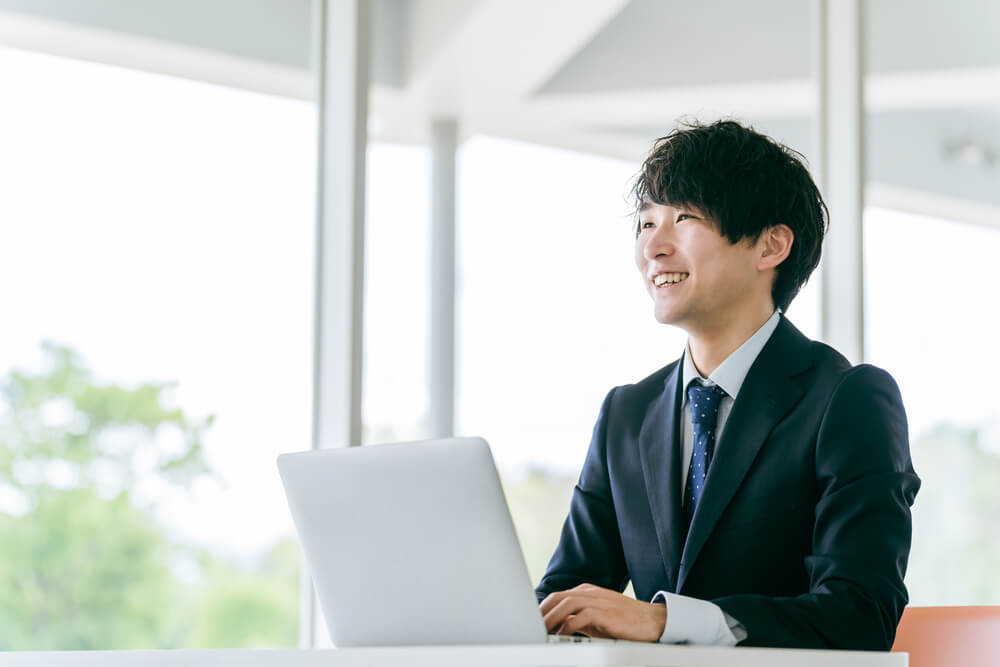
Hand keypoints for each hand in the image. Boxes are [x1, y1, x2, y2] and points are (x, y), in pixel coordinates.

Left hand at [539, 583, 666, 641]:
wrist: (652, 620)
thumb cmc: (624, 620)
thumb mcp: (597, 617)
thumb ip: (578, 618)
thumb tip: (557, 625)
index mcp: (587, 591)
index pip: (559, 595)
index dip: (544, 607)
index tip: (533, 619)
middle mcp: (592, 593)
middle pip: (559, 597)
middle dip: (543, 611)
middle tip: (533, 625)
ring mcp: (600, 602)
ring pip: (568, 603)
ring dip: (552, 617)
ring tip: (544, 630)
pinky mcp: (607, 614)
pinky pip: (582, 616)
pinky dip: (570, 625)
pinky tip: (563, 634)